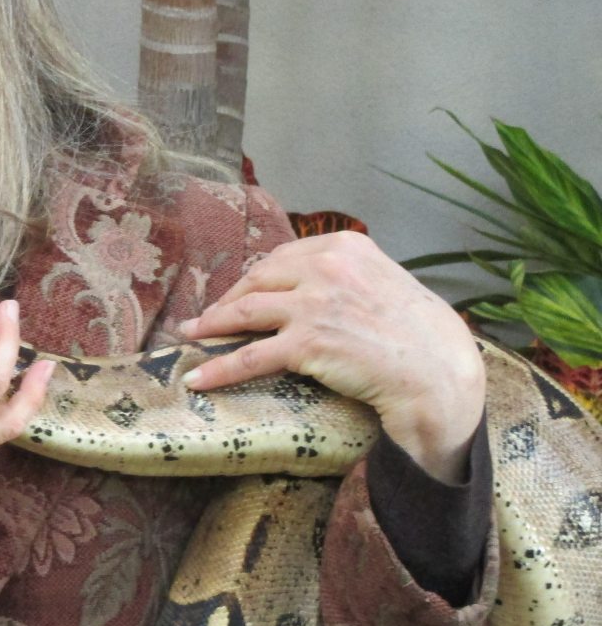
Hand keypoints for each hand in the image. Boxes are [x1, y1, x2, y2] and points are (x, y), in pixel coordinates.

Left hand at [178, 231, 484, 481]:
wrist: (436, 369)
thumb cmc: (415, 332)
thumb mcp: (381, 281)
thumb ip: (343, 275)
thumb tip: (305, 284)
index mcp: (345, 246)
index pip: (280, 259)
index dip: (251, 280)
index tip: (234, 294)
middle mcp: (326, 267)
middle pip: (257, 281)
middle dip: (226, 301)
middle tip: (204, 318)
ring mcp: (314, 304)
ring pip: (245, 313)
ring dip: (211, 327)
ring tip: (189, 337)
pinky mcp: (306, 343)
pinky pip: (249, 356)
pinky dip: (218, 368)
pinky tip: (197, 378)